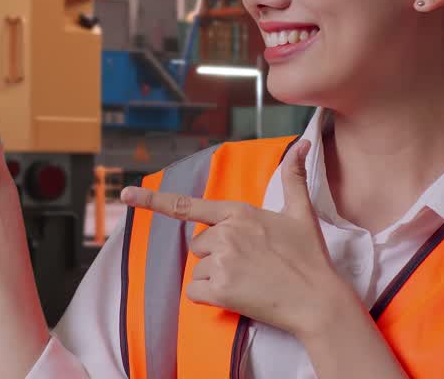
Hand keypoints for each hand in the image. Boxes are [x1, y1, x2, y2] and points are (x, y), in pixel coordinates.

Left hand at [119, 139, 351, 337]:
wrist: (317, 300)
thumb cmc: (310, 257)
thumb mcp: (301, 213)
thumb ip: (293, 178)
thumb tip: (303, 143)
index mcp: (240, 213)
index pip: (188, 205)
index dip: (153, 200)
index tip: (126, 195)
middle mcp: (226, 233)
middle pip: (198, 244)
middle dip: (216, 254)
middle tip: (250, 263)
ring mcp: (222, 262)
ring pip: (199, 269)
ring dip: (217, 277)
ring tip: (250, 279)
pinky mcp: (220, 290)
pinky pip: (195, 292)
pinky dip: (210, 297)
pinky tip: (238, 295)